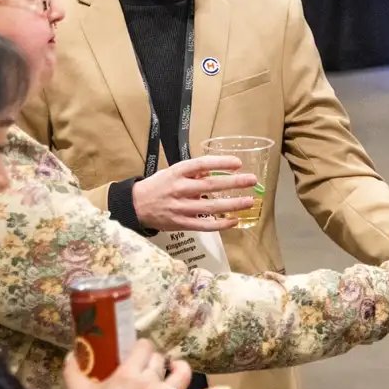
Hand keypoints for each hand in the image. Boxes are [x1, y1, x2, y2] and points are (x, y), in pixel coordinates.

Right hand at [63, 339, 226, 388]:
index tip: (135, 352)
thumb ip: (73, 371)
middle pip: (159, 360)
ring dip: (179, 368)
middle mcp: (151, 382)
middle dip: (153, 360)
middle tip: (145, 366)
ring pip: (180, 376)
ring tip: (175, 367)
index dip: (141, 347)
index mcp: (128, 373)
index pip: (143, 347)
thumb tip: (71, 353)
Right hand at [131, 155, 256, 231]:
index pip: (202, 164)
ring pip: (211, 207)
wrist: (136, 206)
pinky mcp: (181, 224)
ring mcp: (181, 208)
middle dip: (234, 183)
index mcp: (177, 173)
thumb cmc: (158, 186)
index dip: (221, 163)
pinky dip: (221, 224)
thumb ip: (194, 172)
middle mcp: (180, 189)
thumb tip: (215, 171)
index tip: (238, 163)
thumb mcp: (173, 172)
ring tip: (249, 202)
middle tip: (252, 180)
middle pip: (211, 186)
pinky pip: (205, 225)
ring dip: (233, 205)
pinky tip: (234, 221)